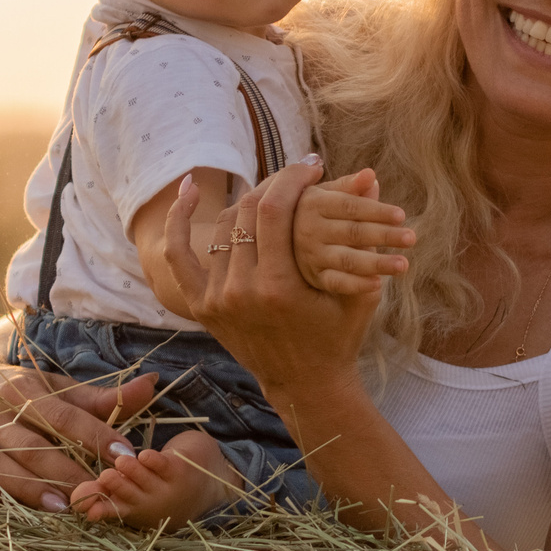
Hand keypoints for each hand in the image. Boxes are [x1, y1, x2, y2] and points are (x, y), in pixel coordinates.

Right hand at [0, 358, 152, 511]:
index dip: (94, 434)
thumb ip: (101, 398)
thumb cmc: (18, 394)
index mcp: (24, 391)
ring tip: (59, 506)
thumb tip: (150, 384)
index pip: (63, 415)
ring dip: (27, 486)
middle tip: (96, 492)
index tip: (125, 454)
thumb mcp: (55, 389)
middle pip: (34, 445)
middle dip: (66, 470)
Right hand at [72, 428, 241, 530]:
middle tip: (104, 478)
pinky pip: (167, 468)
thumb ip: (104, 490)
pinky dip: (157, 462)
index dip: (97, 508)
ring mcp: (166, 489)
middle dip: (116, 488)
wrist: (211, 474)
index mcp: (132, 506)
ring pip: (146, 482)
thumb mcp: (129, 486)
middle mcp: (149, 503)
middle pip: (128, 498)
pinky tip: (147, 456)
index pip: (109, 510)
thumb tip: (75, 495)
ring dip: (134, 473)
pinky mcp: (182, 470)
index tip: (85, 509)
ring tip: (122, 463)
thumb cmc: (159, 480)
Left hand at [162, 164, 380, 399]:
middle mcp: (241, 291)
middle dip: (276, 183)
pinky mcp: (201, 305)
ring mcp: (216, 299)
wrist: (304, 384)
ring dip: (248, 200)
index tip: (313, 165)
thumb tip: (372, 177)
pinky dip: (179, 221)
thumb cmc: (340, 335)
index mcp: (279, 287)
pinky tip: (188, 189)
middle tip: (297, 174)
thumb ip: (365, 233)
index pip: (275, 209)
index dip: (293, 178)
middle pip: (247, 211)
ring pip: (223, 226)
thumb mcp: (361, 289)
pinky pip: (179, 256)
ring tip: (273, 189)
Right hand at [293, 168, 415, 295]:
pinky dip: (356, 284)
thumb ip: (350, 186)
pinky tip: (378, 284)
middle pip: (352, 232)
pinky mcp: (314, 277)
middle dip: (384, 235)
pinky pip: (336, 282)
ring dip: (377, 263)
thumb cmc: (317, 211)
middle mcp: (309, 229)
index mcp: (314, 204)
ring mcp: (311, 255)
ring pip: (347, 260)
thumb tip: (370, 175)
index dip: (376, 210)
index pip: (350, 206)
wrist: (283, 239)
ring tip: (404, 265)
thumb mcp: (327, 194)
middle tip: (412, 238)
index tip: (401, 215)